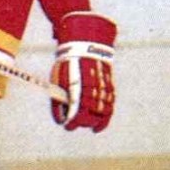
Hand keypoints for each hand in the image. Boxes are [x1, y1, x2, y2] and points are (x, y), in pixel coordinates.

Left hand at [51, 12, 115, 132]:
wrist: (85, 43)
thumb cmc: (67, 63)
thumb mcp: (58, 79)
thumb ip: (58, 100)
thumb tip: (60, 118)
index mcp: (78, 88)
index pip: (77, 113)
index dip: (72, 123)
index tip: (67, 126)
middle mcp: (92, 89)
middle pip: (91, 115)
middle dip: (82, 123)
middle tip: (75, 124)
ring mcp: (103, 87)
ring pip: (104, 112)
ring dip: (96, 121)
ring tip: (90, 126)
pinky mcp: (110, 85)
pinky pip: (111, 103)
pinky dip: (107, 114)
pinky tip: (101, 120)